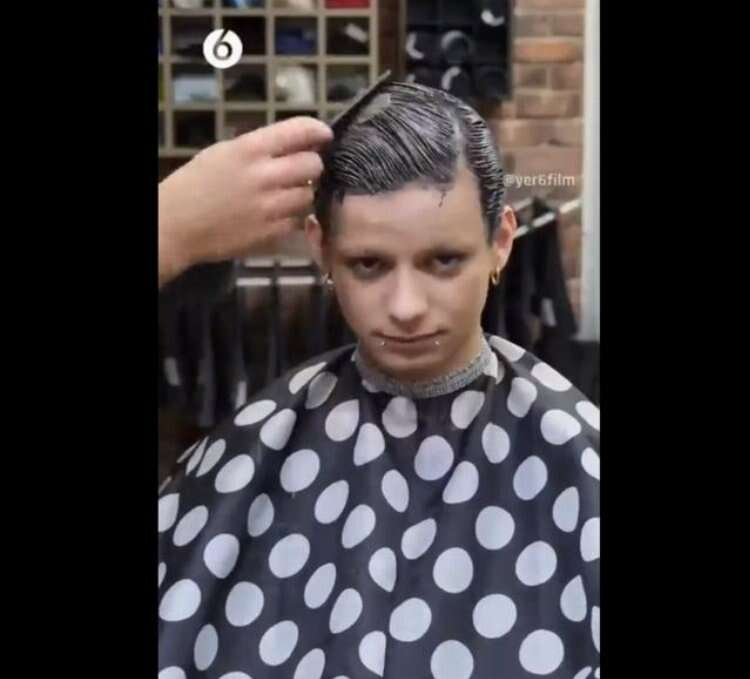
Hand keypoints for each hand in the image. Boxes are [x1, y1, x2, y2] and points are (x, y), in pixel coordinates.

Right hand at [159, 116, 332, 286]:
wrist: (177, 225)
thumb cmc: (196, 185)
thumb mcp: (225, 153)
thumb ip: (261, 148)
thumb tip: (296, 144)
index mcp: (250, 149)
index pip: (300, 130)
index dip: (318, 131)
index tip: (324, 136)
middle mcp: (264, 176)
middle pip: (314, 165)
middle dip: (312, 166)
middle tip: (303, 170)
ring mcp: (270, 207)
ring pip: (310, 194)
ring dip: (304, 193)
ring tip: (287, 194)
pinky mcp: (272, 233)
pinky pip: (299, 220)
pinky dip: (294, 217)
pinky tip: (279, 214)